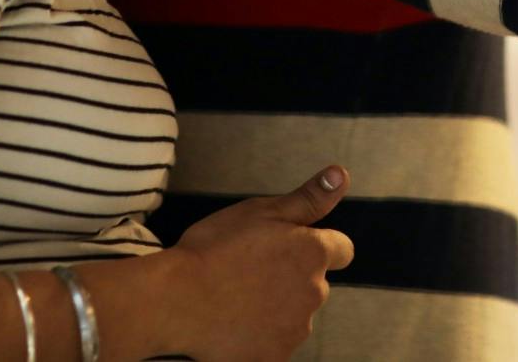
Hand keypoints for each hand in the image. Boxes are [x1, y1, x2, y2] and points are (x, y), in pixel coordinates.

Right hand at [169, 166, 355, 360]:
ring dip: (276, 307)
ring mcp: (295, 330)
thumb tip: (340, 174)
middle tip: (250, 268)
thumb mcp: (261, 211)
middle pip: (314, 283)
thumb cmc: (214, 250)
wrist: (176, 301)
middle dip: (291, 276)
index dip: (316, 245)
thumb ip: (308, 198)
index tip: (288, 246)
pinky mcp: (274, 357)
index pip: (341, 249)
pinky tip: (232, 322)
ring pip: (294, 314)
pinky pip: (275, 343)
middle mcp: (314, 294)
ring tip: (237, 296)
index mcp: (313, 254)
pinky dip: (260, 335)